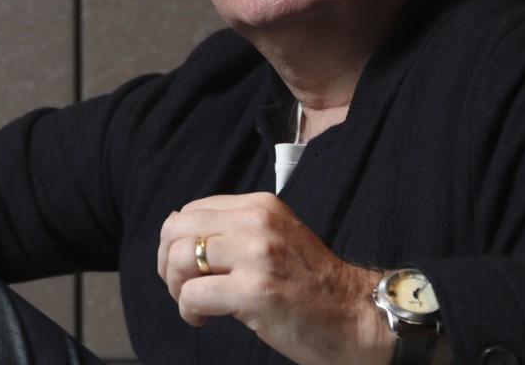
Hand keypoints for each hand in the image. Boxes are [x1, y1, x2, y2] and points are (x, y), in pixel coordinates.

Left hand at [158, 192, 392, 364]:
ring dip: (176, 287)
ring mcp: (257, 256)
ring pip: (181, 257)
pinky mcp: (255, 291)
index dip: (179, 241)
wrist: (356, 317)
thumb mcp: (276, 237)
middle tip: (182, 287)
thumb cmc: (311, 284)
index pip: (191, 210)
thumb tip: (177, 231)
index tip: (188, 267)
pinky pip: (193, 294)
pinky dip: (188, 310)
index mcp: (260, 206)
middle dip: (168, 262)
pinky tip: (203, 318)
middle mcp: (257, 223)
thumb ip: (234, 230)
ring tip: (194, 303)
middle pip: (177, 229)